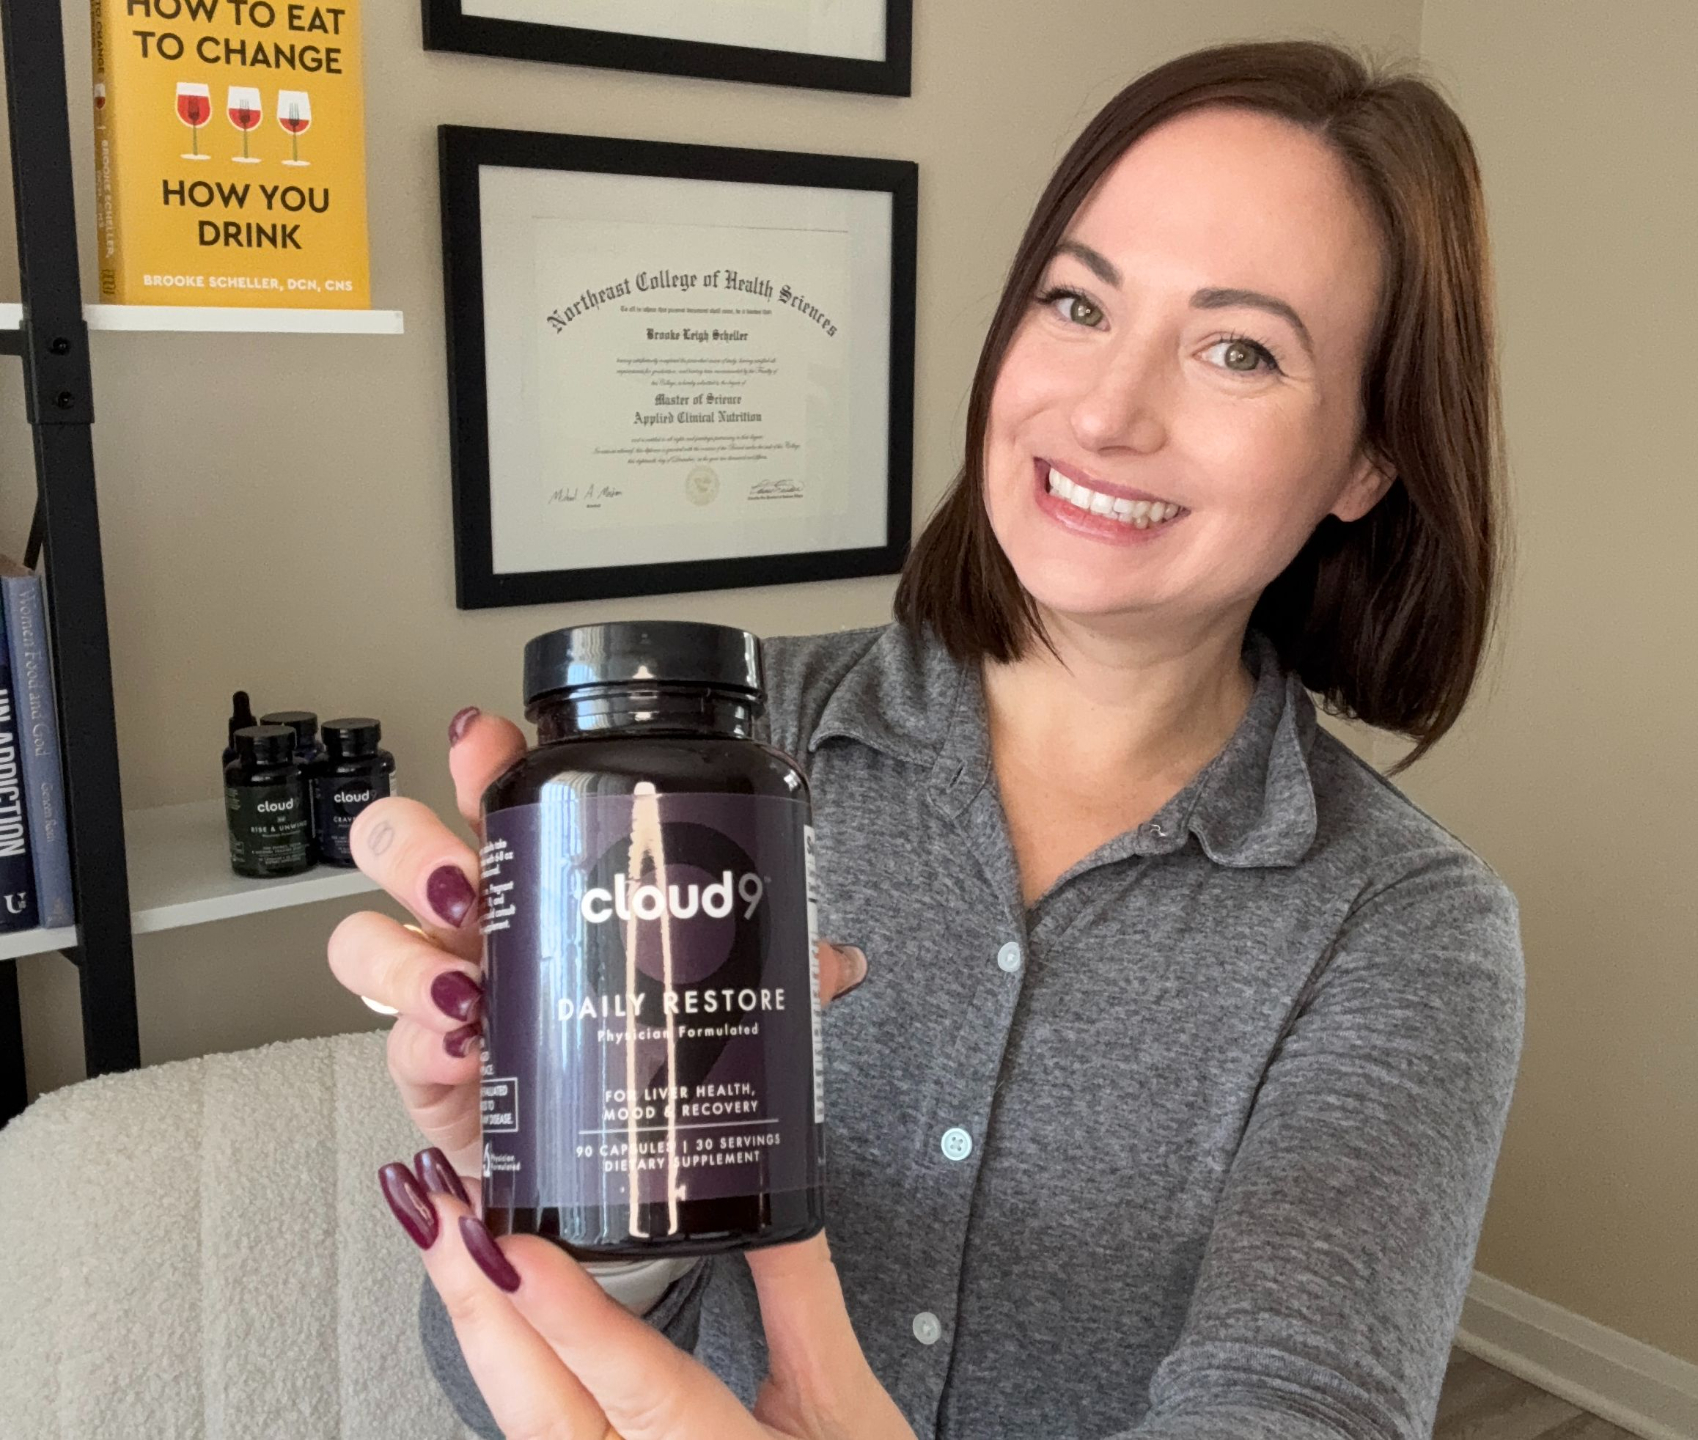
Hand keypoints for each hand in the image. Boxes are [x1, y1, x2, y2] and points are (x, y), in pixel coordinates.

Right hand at [328, 706, 870, 1203]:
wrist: (599, 1163)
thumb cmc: (637, 1050)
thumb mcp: (712, 992)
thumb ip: (771, 966)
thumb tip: (839, 958)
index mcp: (541, 874)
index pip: (493, 792)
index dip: (477, 756)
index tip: (486, 741)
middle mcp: (477, 921)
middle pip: (399, 844)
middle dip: (416, 846)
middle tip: (468, 877)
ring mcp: (439, 989)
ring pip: (367, 938)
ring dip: (403, 953)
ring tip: (471, 984)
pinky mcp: (424, 1068)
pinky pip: (389, 1041)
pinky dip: (418, 1037)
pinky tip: (462, 1043)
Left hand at [380, 1148, 916, 1439]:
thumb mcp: (848, 1411)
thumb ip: (804, 1304)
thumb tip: (772, 1197)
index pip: (643, 1393)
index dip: (573, 1319)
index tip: (516, 1249)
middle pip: (547, 1415)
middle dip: (481, 1301)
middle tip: (438, 1206)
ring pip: (524, 1429)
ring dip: (481, 1329)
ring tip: (444, 1238)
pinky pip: (537, 1438)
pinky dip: (505, 1369)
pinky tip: (479, 1313)